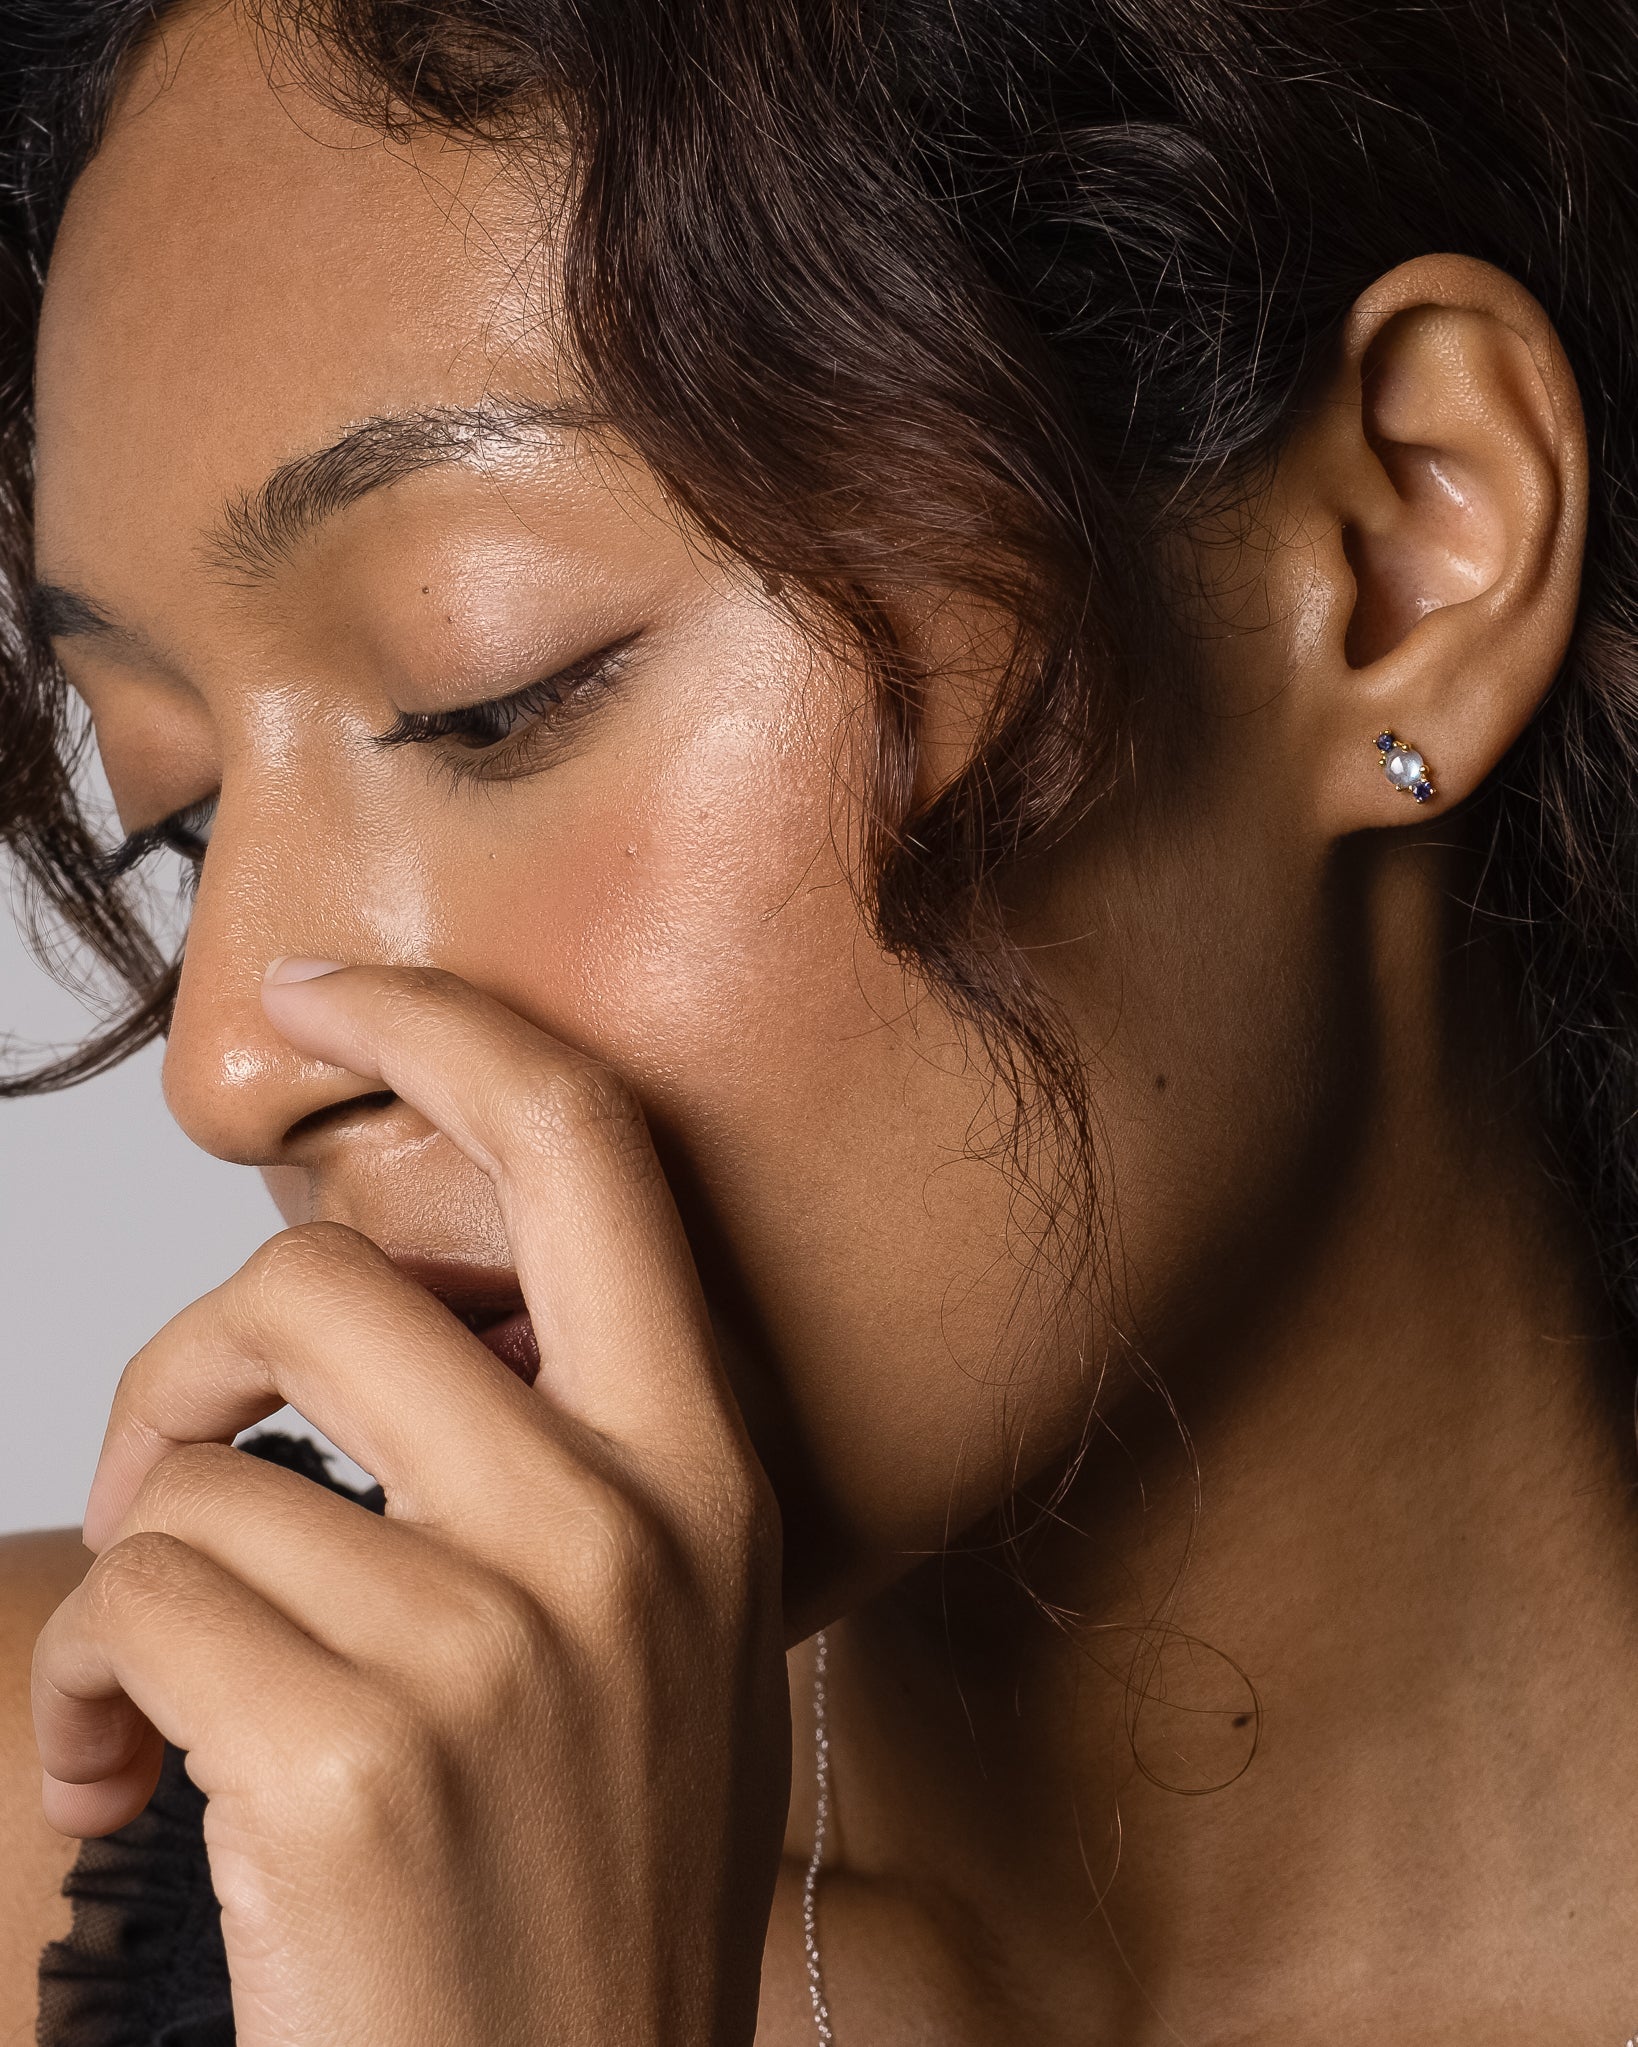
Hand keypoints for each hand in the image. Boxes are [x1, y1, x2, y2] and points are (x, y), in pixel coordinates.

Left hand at [31, 966, 790, 2046]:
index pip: (592, 1153)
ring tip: (161, 1697)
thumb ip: (590, 1464)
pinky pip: (147, 1600)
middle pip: (322, 1281)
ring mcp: (499, 1642)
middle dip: (186, 1363)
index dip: (452, 1029)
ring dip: (143, 1568)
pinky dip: (93, 1684)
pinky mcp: (354, 1762)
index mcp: (709, 1470)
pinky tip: (127, 1782)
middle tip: (173, 1478)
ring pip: (206, 1466)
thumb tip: (425, 1317)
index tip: (329, 995)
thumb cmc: (594, 1887)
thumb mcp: (670, 1642)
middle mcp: (623, 1527)